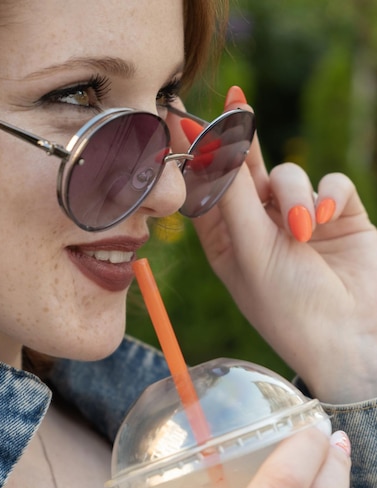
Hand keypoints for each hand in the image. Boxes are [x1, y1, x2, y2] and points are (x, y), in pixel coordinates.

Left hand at [193, 87, 376, 402]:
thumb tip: (206, 140)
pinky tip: (325, 222)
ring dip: (296, 194)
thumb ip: (232, 191)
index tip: (182, 117)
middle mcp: (260, 227)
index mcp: (226, 240)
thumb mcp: (251, 248)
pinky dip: (329, 196)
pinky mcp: (337, 216)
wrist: (350, 338)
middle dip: (241, 141)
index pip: (206, 189)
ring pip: (289, 174)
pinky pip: (330, 183)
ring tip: (302, 231)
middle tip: (235, 103)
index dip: (196, 155)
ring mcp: (299, 220)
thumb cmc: (288, 304)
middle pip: (244, 171)